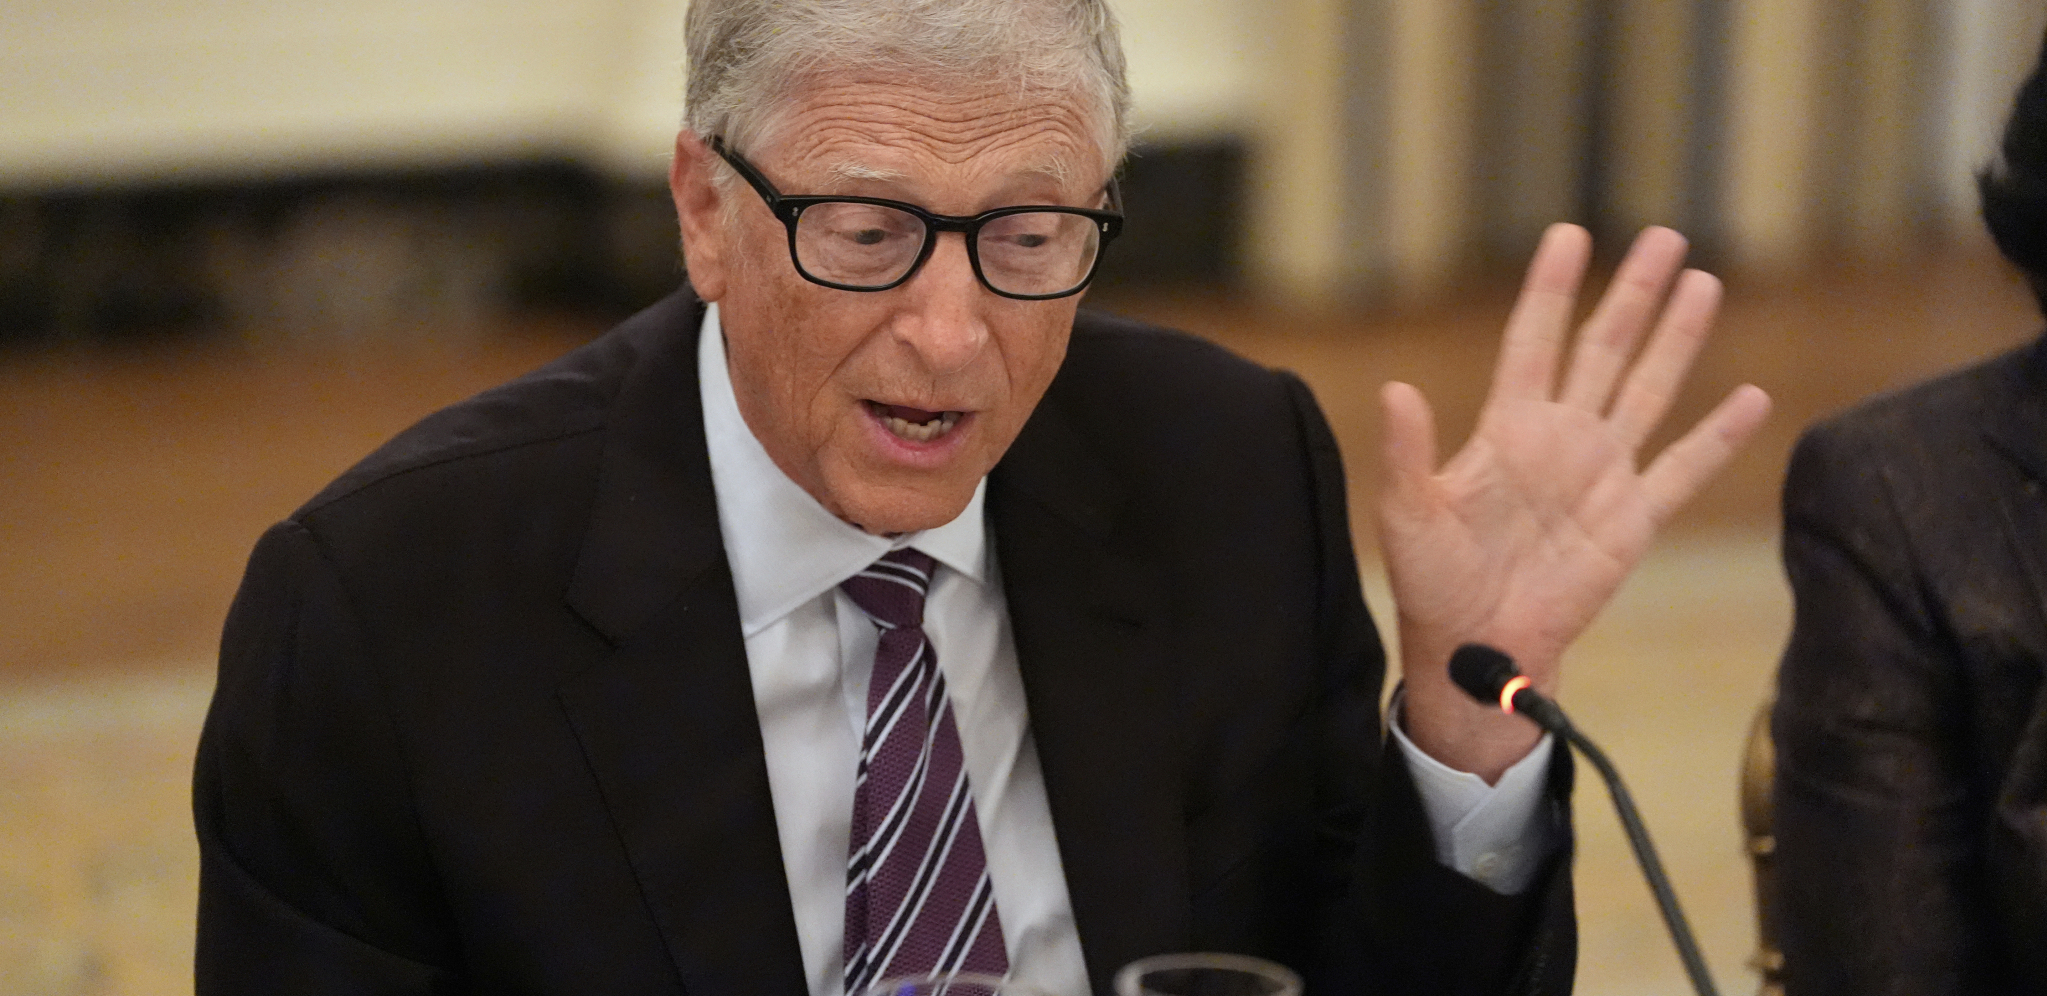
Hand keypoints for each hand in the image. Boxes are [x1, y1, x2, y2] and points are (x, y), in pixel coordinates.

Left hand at [1380, 224, 1770, 780]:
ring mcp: (1601, 475)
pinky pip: (1682, 471)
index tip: (1570, 233)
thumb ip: (1406, 452)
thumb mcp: (1408, 514)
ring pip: (1648, 390)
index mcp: (1506, 430)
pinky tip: (1751, 398)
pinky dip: (1717, 437)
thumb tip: (1395, 390)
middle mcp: (1560, 439)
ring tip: (1704, 283)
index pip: (1534, 341)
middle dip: (1633, 293)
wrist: (1478, 648)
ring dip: (1676, 340)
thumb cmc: (1433, 581)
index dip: (1552, 289)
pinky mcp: (1631, 521)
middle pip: (1604, 348)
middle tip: (1665, 236)